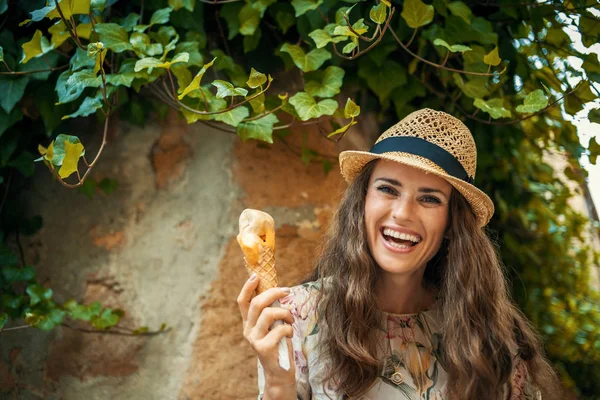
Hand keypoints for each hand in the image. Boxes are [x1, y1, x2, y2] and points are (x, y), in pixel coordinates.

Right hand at [238, 273, 296, 392]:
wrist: (279, 372)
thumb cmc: (279, 345)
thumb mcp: (272, 326)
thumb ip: (271, 312)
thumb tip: (278, 291)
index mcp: (248, 323)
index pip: (242, 301)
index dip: (247, 287)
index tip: (256, 275)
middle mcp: (248, 330)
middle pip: (256, 303)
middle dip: (274, 293)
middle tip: (288, 291)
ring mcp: (254, 339)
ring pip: (269, 314)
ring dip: (285, 313)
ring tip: (290, 320)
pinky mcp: (263, 348)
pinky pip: (280, 329)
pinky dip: (289, 328)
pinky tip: (289, 335)